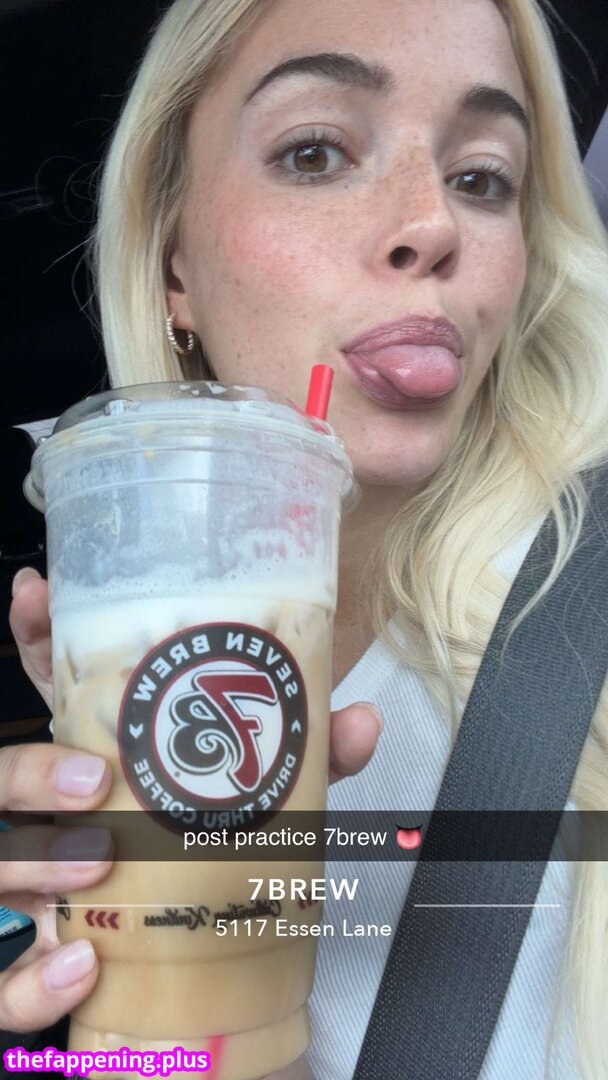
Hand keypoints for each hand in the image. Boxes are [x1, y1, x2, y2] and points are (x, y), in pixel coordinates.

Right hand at [3, 568, 381, 1037]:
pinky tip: (80, 966)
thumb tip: (361, 719)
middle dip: (27, 770)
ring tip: (97, 864)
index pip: (47, 692)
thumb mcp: (265, 803)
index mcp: (94, 763)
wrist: (193, 979)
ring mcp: (33, 891)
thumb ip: (309, 764)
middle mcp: (49, 822)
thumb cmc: (216, 862)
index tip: (36, 593)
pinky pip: (5, 988)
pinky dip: (33, 983)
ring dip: (36, 863)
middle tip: (92, 777)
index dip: (33, 642)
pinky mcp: (39, 965)